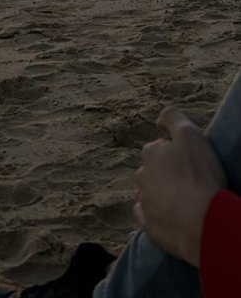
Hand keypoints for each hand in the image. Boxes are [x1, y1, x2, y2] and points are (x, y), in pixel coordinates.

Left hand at [134, 105, 225, 266]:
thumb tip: (159, 119)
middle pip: (153, 170)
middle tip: (189, 183)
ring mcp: (143, 201)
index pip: (160, 147)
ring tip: (183, 201)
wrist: (201, 221)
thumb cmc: (198, 176)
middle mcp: (141, 175)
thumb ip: (172, 117)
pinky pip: (146, 215)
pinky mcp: (147, 224)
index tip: (191, 164)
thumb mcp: (190, 134)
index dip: (177, 154)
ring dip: (160, 193)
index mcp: (150, 153)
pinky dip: (154, 214)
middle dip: (166, 174)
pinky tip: (170, 217)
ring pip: (148, 192)